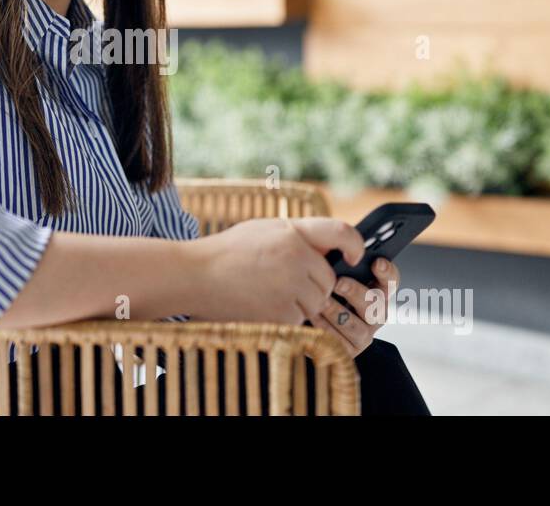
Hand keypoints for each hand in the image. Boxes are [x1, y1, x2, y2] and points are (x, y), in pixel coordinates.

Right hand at [189, 216, 366, 326]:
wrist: (195, 275)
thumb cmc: (228, 252)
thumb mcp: (264, 230)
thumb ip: (299, 236)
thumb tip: (330, 249)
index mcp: (293, 232)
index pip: (341, 232)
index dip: (354, 244)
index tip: (353, 256)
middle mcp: (296, 257)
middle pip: (328, 279)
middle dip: (313, 284)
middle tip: (282, 280)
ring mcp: (290, 287)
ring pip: (316, 302)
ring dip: (300, 302)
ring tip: (267, 291)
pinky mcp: (283, 313)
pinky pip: (299, 319)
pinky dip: (285, 316)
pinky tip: (261, 304)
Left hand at [309, 254, 399, 358]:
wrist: (297, 313)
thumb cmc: (315, 283)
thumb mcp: (325, 264)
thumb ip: (336, 252)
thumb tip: (341, 244)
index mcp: (375, 289)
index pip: (391, 279)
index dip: (387, 272)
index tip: (377, 262)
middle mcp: (375, 312)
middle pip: (376, 304)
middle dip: (357, 292)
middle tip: (339, 282)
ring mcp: (364, 333)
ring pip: (357, 326)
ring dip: (338, 311)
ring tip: (321, 300)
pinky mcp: (349, 350)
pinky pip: (340, 341)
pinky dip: (325, 327)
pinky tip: (312, 315)